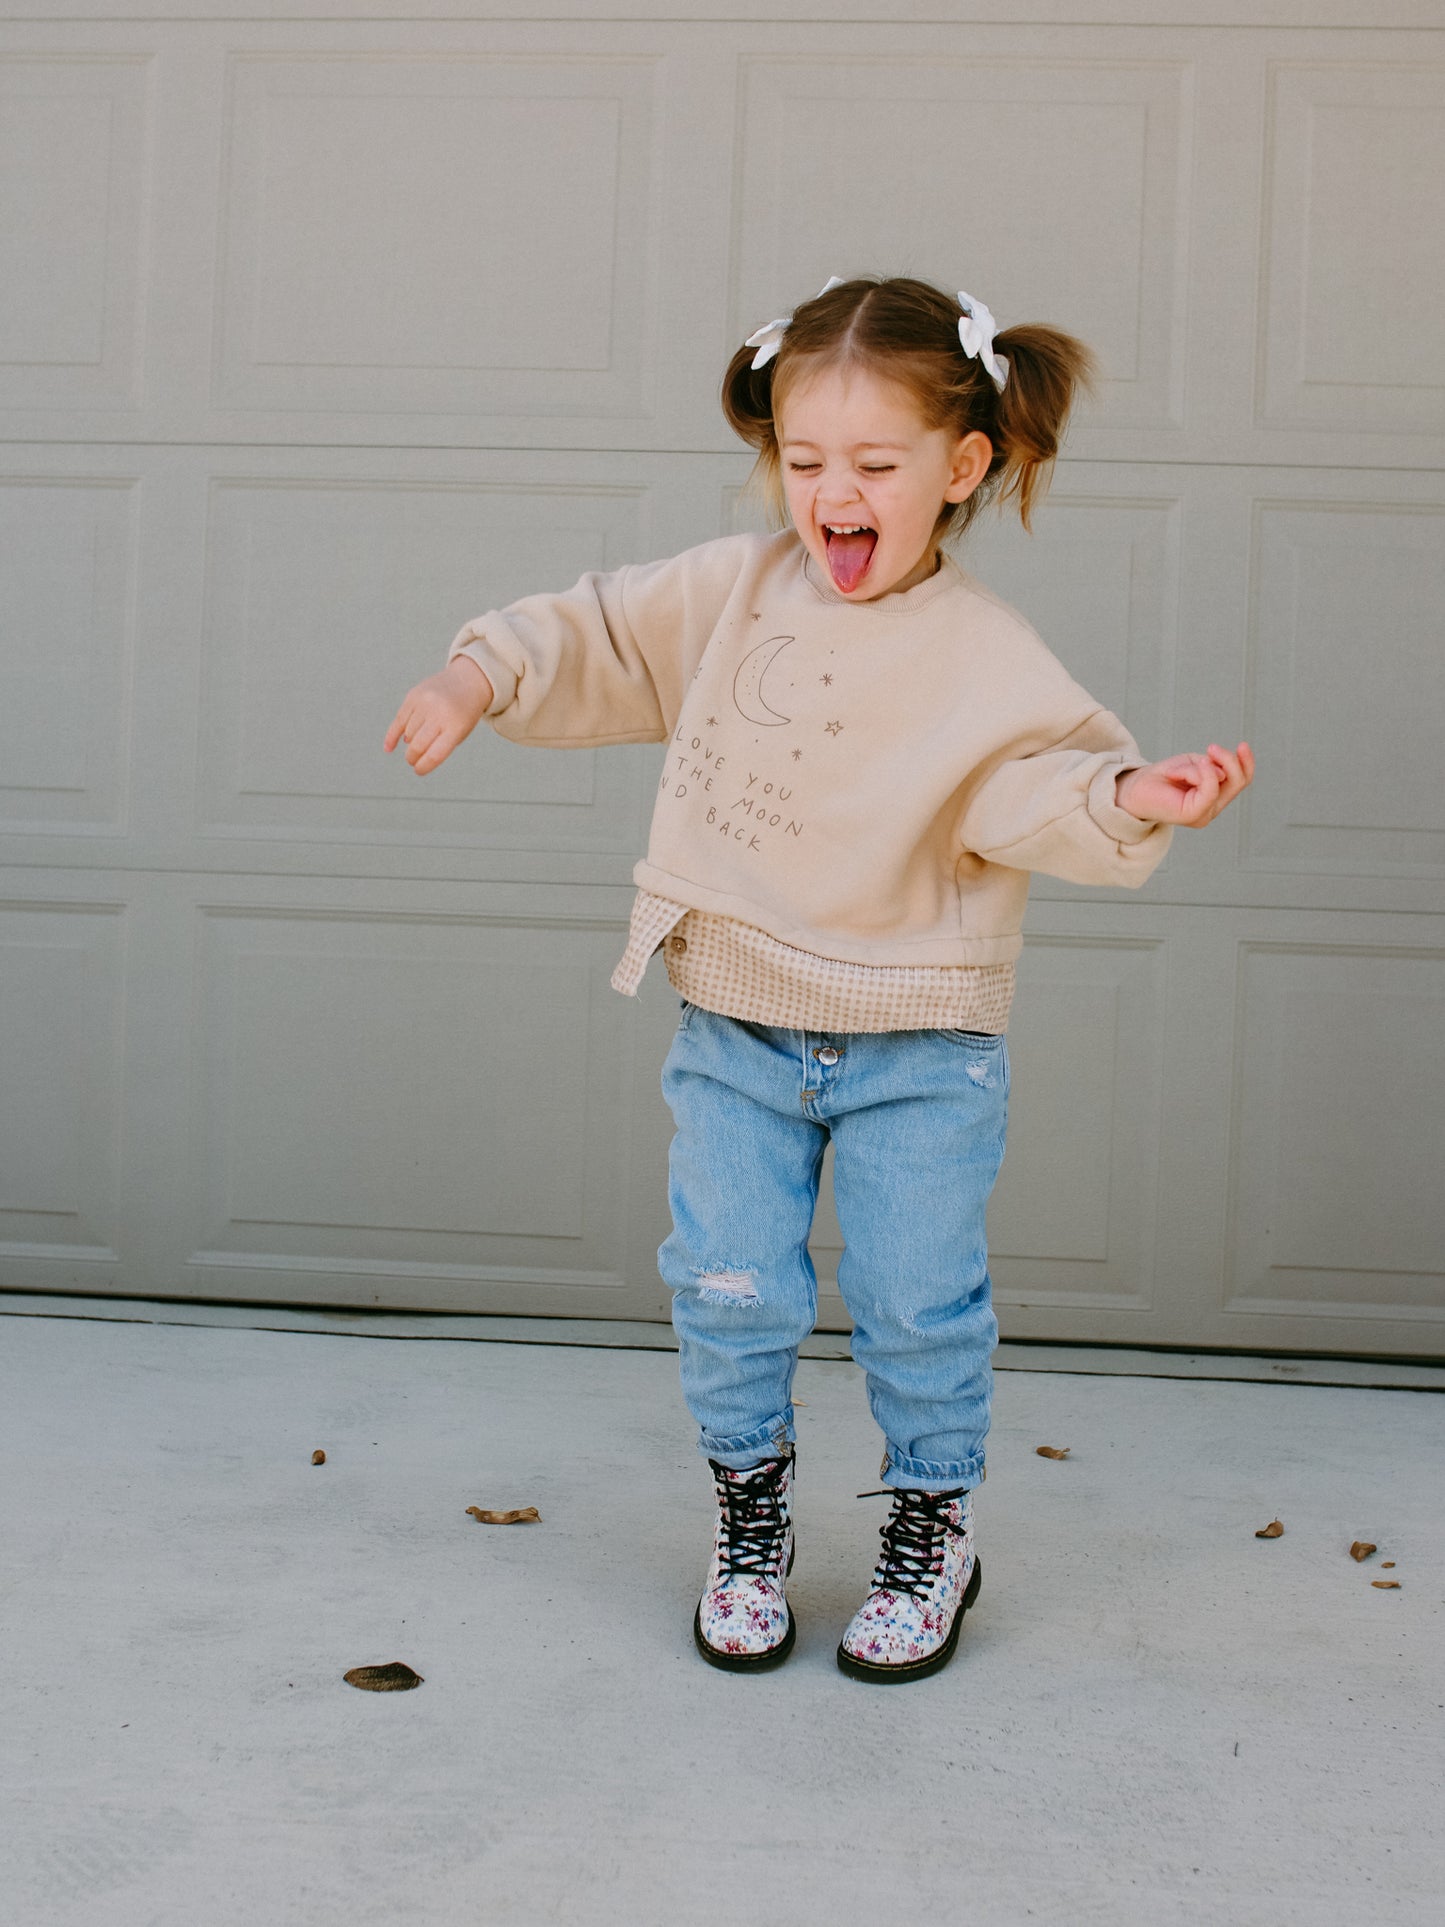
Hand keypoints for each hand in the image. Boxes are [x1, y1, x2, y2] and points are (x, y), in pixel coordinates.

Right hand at [383, 658, 492, 774]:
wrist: (466, 681)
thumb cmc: (463, 714)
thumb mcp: (460, 732)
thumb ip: (439, 745)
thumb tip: (410, 750)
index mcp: (455, 727)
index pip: (435, 754)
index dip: (423, 767)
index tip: (418, 771)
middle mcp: (439, 714)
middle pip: (418, 745)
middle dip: (412, 758)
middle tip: (412, 761)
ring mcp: (425, 703)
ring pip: (408, 733)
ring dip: (409, 743)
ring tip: (416, 742)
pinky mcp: (413, 695)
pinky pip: (399, 720)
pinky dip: (392, 735)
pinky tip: (389, 747)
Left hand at [1115, 742, 1254, 827]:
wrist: (1133, 789)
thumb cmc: (1162, 776)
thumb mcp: (1192, 764)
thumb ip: (1211, 768)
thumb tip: (1221, 775)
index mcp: (1214, 797)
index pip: (1242, 779)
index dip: (1246, 761)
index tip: (1242, 744)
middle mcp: (1212, 809)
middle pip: (1240, 781)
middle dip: (1231, 760)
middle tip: (1211, 748)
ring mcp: (1204, 814)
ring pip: (1226, 783)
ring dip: (1207, 765)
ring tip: (1187, 764)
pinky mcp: (1193, 815)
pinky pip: (1209, 789)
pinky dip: (1197, 773)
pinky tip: (1179, 772)